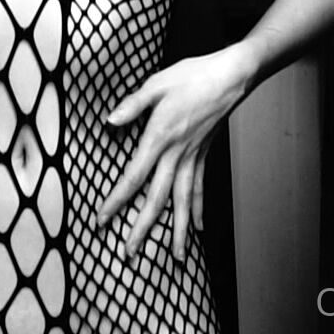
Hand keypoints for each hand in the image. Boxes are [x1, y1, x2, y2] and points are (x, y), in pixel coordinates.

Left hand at [93, 49, 250, 260]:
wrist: (231, 77)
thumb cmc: (192, 76)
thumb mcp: (156, 83)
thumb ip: (132, 105)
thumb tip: (109, 121)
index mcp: (159, 137)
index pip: (133, 177)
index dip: (116, 201)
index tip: (102, 220)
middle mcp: (177, 154)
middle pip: (157, 199)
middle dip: (142, 228)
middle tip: (130, 253)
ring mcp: (192, 157)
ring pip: (182, 202)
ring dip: (177, 231)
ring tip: (175, 257)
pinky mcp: (203, 155)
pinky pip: (199, 188)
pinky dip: (196, 210)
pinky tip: (196, 228)